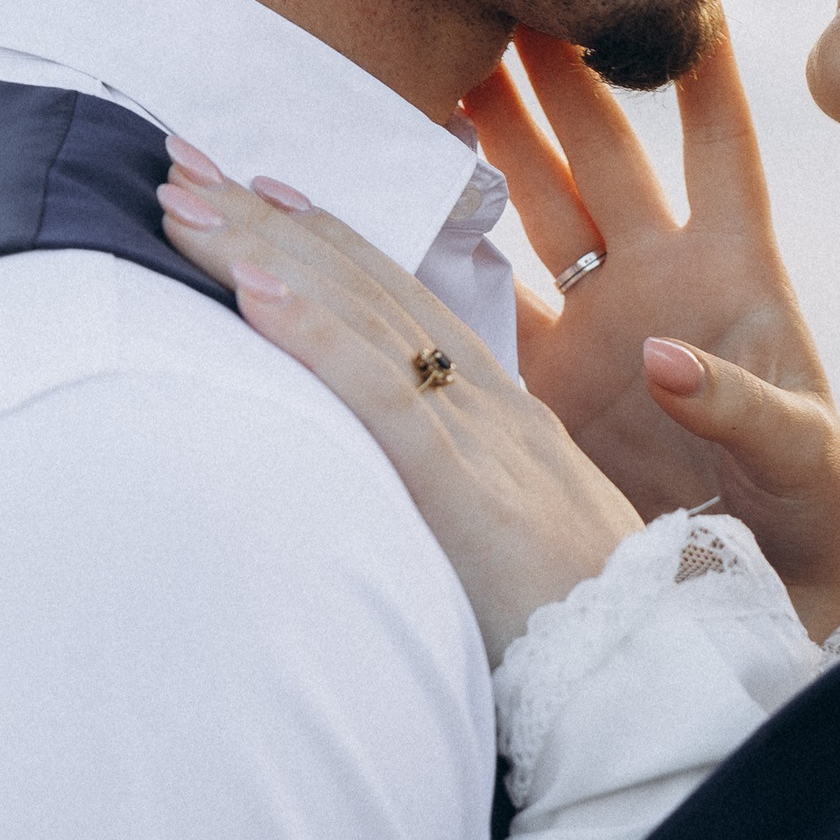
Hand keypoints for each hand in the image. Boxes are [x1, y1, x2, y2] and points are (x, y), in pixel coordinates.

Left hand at [155, 152, 639, 663]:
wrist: (658, 680)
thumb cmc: (591, 634)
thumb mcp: (519, 546)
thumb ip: (461, 508)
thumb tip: (389, 505)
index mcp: (509, 421)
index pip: (406, 308)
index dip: (333, 243)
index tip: (265, 191)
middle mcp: (493, 409)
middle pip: (368, 290)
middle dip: (268, 220)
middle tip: (181, 159)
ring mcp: (483, 440)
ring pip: (360, 318)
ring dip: (262, 250)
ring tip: (182, 195)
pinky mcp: (465, 489)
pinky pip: (379, 395)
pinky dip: (314, 333)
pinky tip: (253, 287)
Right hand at [468, 28, 839, 635]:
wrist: (769, 588)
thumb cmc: (813, 510)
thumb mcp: (803, 455)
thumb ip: (742, 405)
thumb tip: (663, 358)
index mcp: (740, 271)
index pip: (722, 147)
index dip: (704, 70)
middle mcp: (661, 276)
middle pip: (603, 150)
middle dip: (560, 69)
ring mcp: (598, 320)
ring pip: (534, 201)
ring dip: (494, 133)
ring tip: (448, 52)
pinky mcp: (549, 379)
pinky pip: (487, 298)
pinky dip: (447, 250)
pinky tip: (403, 190)